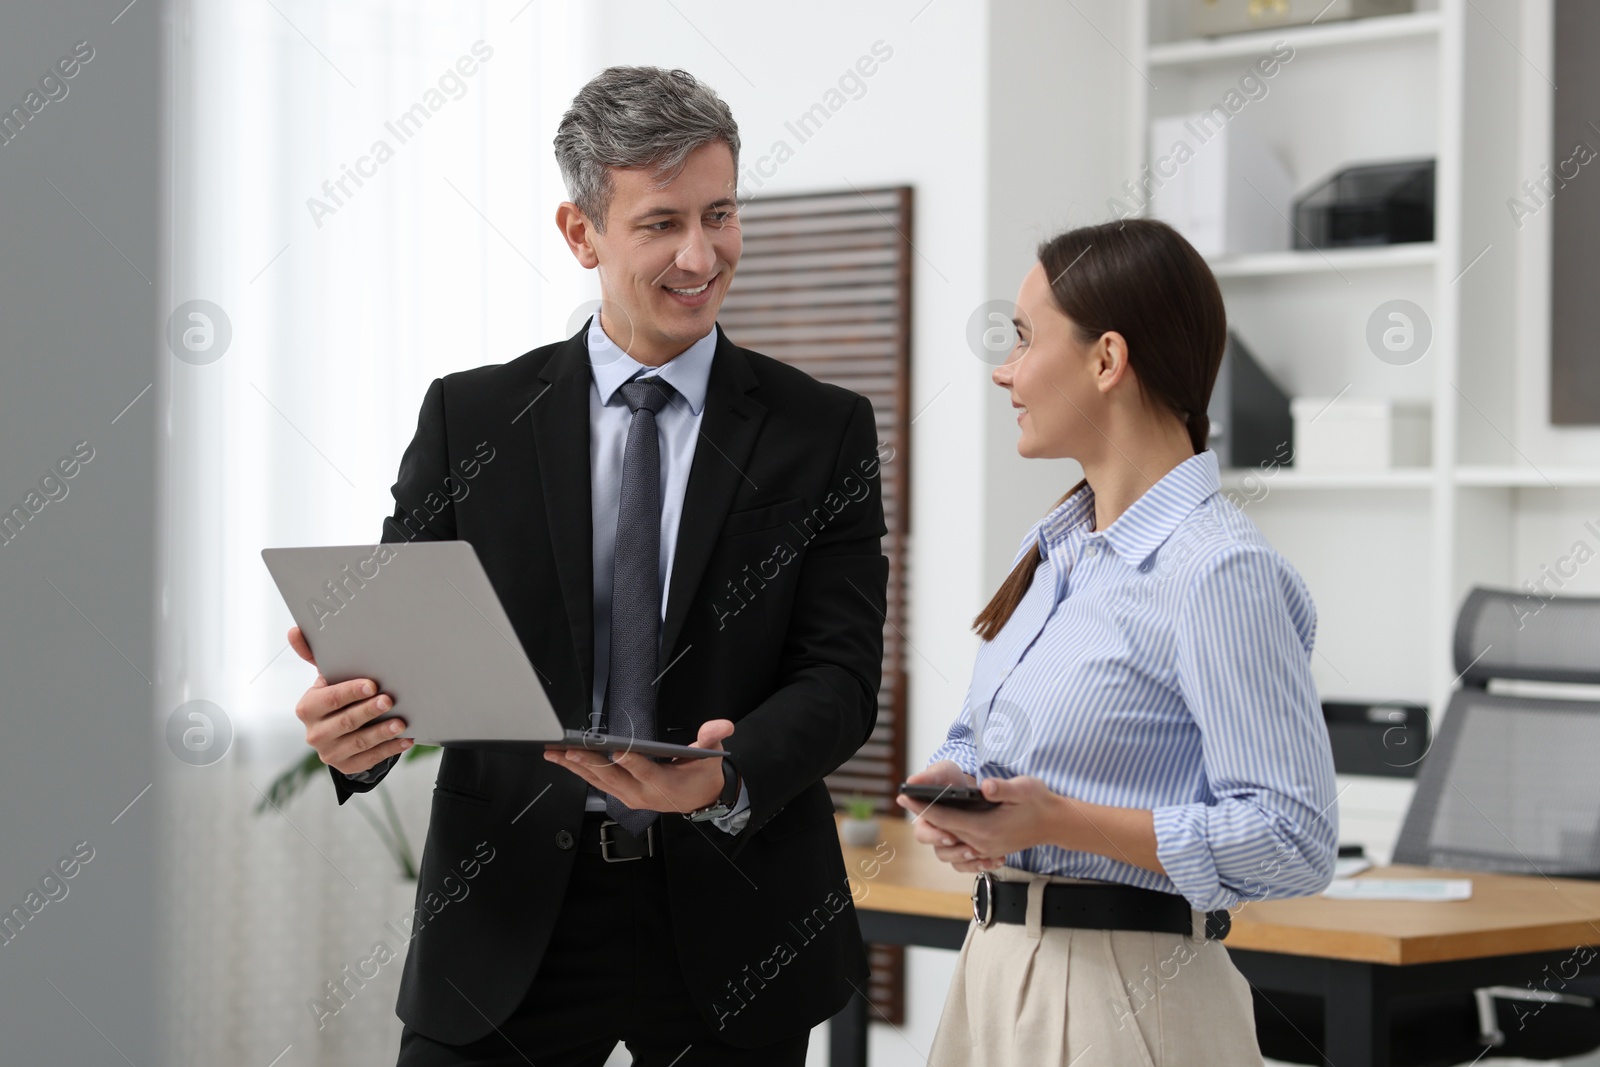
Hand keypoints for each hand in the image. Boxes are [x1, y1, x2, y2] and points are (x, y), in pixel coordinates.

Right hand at [289, 625, 413, 774]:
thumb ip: (312, 655)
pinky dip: (389, 749)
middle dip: (368, 711)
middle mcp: (314, 733)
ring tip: (401, 723)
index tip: (372, 685)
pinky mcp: (346, 766)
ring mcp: (330, 753)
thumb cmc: (335, 697)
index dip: (350, 692)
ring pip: (359, 743)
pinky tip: (406, 739)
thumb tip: (294, 630)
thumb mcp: (326, 678)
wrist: (337, 732)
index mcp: (307, 708)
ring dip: (382, 733)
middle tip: (389, 700)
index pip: (329, 699)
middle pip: (345, 722)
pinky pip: (369, 759)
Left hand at [543, 718, 734, 813]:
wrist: (701, 800)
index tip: (615, 750)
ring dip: (576, 767)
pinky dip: (579, 771)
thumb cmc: (702, 775)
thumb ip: (713, 738)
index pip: (645, 770)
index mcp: (665, 784)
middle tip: (569, 749)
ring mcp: (630, 797)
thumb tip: (722, 725)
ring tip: (554, 753)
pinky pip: (597, 784)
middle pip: (613, 777)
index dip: (630, 761)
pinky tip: (563, 760)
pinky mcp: (622, 796)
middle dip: (589, 763)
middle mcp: (643, 794)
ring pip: (599, 782)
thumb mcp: (712, 756)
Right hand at [895, 760, 981, 865]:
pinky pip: (971, 865)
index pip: (923, 833)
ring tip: (981, 853)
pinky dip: (983, 865)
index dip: (935, 836)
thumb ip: (929, 777)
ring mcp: (953, 844)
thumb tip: (912, 782)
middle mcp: (938, 835)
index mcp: (927, 819)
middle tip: (970, 848)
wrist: (970, 786)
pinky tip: (997, 860)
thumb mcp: (943, 772)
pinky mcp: (967, 849)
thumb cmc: (952, 779)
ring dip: (968, 859)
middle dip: (955, 852)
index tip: (949, 836)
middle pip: (941, 852)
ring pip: (956, 861)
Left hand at [898, 773, 1063, 873]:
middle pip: (943, 832)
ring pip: (950, 844)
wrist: (1055, 823)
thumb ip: (1004, 788)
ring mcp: (985, 850)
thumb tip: (985, 787)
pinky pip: (961, 850)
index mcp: (986, 828)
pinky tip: (945, 826)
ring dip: (936, 830)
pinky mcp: (989, 851)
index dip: (923, 808)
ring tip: (923, 810)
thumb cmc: (1039, 802)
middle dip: (924, 815)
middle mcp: (982, 843)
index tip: (904, 797)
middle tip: (906, 798)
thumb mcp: (1025, 788)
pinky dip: (950, 839)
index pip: (945, 819)